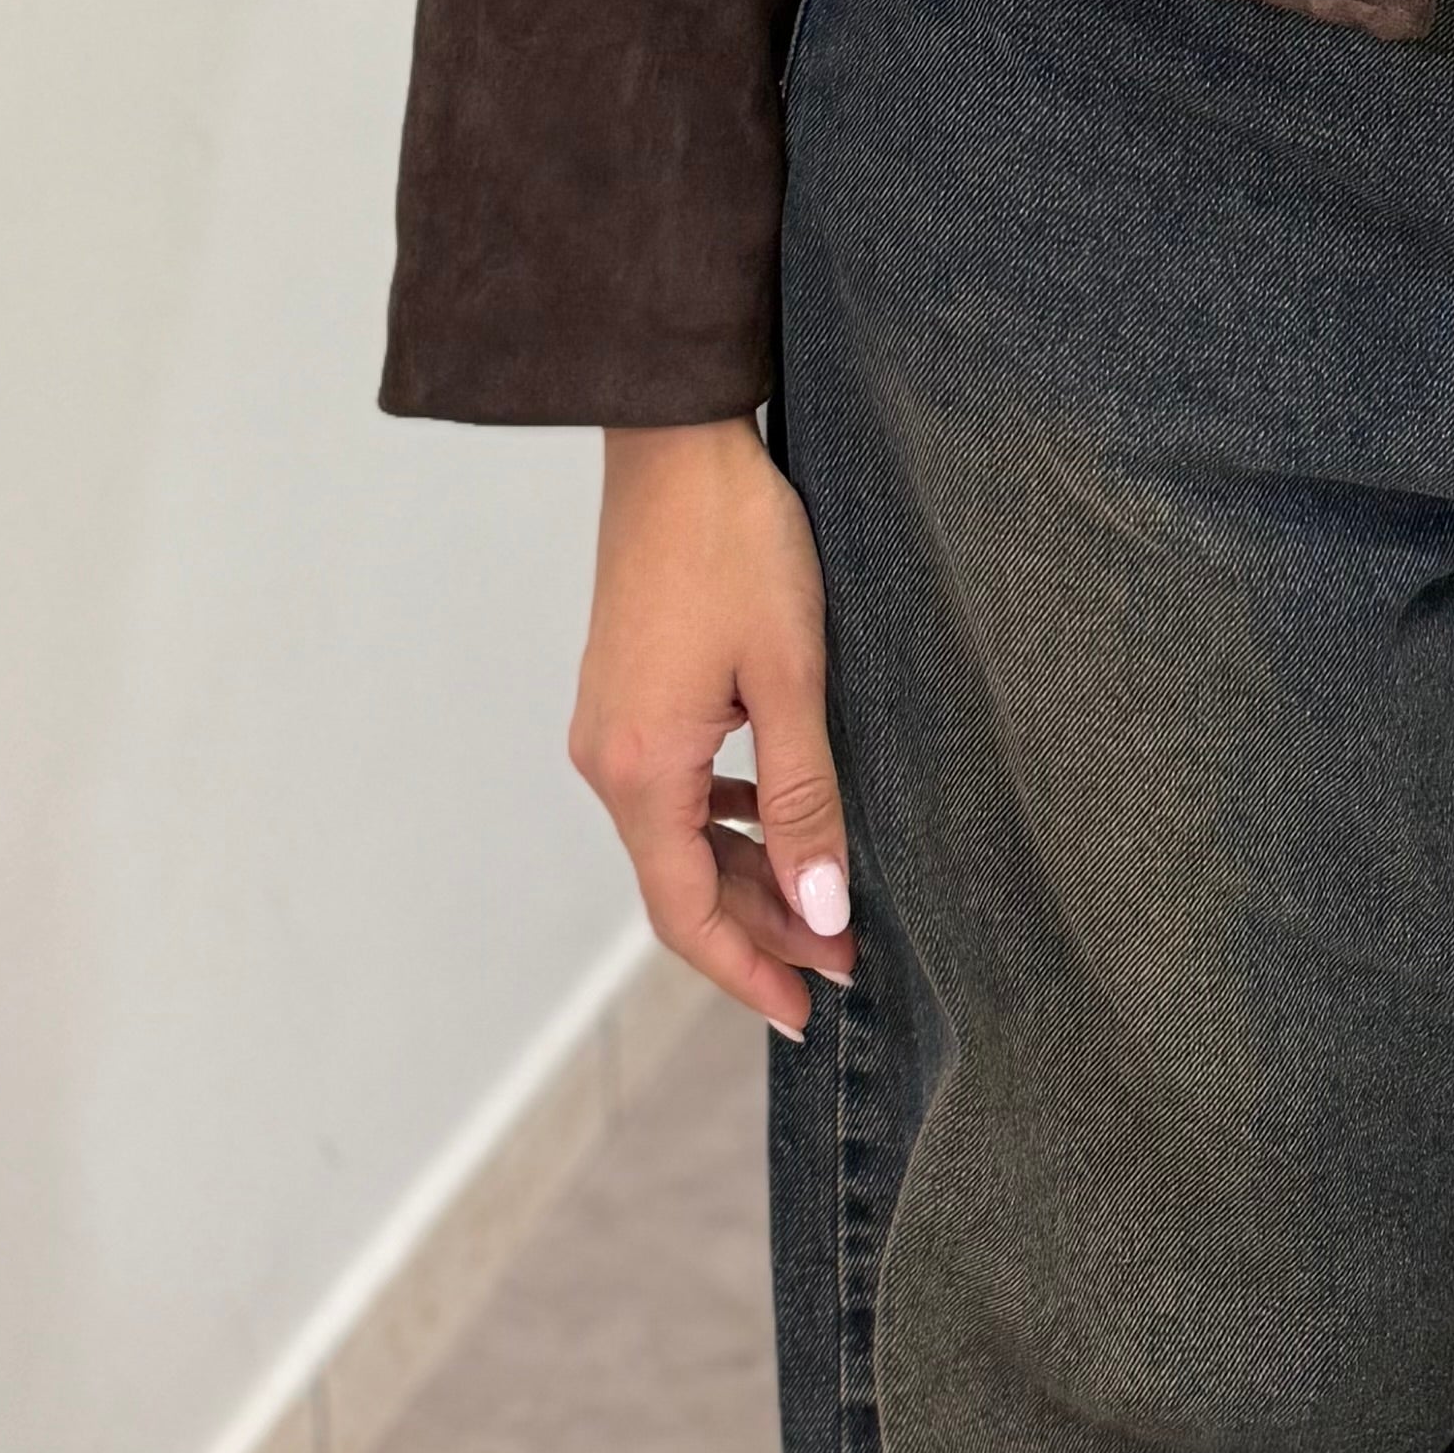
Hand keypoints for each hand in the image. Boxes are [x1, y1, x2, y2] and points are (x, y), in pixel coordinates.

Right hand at [572, 420, 859, 1034]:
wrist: (676, 443)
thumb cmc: (736, 546)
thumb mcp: (791, 676)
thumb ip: (805, 799)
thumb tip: (821, 910)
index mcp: (641, 771)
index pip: (686, 915)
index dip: (749, 971)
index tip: (812, 1009)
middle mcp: (608, 761)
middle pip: (681, 884)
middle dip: (762, 930)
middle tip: (845, 959)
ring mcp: (610, 727)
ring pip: (679, 837)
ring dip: (748, 874)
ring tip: (826, 900)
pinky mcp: (626, 694)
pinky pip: (673, 788)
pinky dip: (725, 820)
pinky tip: (776, 814)